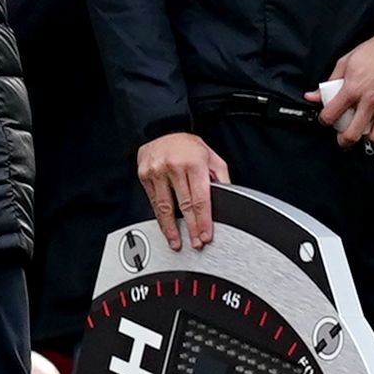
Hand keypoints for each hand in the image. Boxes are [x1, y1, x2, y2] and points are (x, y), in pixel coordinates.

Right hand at [136, 132, 231, 250]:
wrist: (160, 130)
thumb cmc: (186, 145)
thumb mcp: (210, 156)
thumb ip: (220, 176)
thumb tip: (229, 197)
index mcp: (194, 163)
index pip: (201, 198)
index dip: (204, 220)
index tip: (206, 234)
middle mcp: (174, 167)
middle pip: (184, 205)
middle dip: (191, 227)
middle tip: (196, 243)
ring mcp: (157, 172)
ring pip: (165, 207)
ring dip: (171, 228)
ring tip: (177, 242)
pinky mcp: (145, 176)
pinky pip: (153, 202)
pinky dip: (160, 217)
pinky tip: (165, 227)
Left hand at [309, 18, 373, 145]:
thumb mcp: (345, 62)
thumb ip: (329, 82)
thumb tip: (312, 96)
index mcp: (352, 89)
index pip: (330, 115)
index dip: (324, 120)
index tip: (326, 120)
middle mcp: (370, 99)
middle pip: (353, 133)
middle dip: (344, 140)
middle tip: (343, 139)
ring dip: (368, 137)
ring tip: (365, 132)